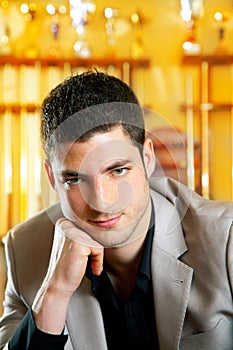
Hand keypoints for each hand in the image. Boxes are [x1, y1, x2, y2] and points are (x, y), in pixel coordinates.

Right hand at [32, 218, 103, 333]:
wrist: (58, 284)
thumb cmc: (67, 266)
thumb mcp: (73, 243)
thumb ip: (83, 233)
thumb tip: (102, 228)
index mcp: (64, 222)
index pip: (89, 228)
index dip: (90, 243)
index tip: (84, 254)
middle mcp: (66, 224)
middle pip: (94, 233)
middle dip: (94, 249)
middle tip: (85, 261)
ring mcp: (71, 232)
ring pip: (97, 241)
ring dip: (96, 256)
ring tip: (86, 264)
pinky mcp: (78, 242)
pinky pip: (98, 249)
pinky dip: (98, 260)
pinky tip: (90, 268)